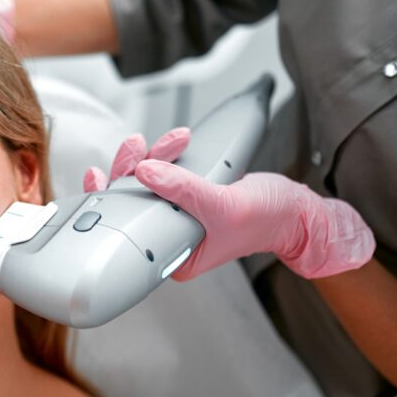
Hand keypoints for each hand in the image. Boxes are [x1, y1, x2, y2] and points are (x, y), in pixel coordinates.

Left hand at [83, 131, 375, 280]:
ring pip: (147, 183)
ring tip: (171, 140)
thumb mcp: (223, 204)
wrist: (297, 211)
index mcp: (172, 256)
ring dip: (153, 156)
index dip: (110, 202)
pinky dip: (165, 156)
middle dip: (131, 168)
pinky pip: (164, 175)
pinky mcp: (186, 197)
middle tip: (137, 145)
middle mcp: (169, 238)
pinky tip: (170, 144)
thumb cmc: (268, 218)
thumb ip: (183, 189)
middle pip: (132, 201)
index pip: (129, 229)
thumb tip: (145, 171)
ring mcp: (176, 216)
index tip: (100, 177)